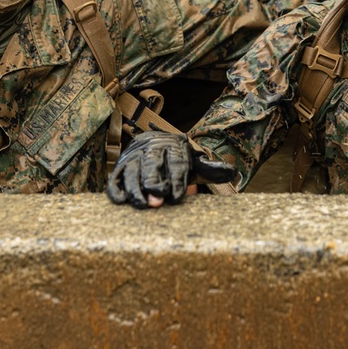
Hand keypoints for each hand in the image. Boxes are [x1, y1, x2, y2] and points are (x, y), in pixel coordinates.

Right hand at [106, 131, 236, 208]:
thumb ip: (210, 169)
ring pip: (132, 172)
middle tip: (158, 201)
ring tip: (143, 205)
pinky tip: (122, 201)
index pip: (176, 162)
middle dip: (154, 183)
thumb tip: (233, 173)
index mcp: (173, 147)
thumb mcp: (194, 162)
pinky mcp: (119, 168)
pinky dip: (116, 189)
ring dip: (136, 189)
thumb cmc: (177, 160)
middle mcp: (151, 149)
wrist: (153, 143)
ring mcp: (133, 158)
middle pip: (151, 165)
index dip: (177, 179)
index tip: (179, 196)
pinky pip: (114, 178)